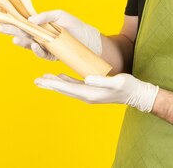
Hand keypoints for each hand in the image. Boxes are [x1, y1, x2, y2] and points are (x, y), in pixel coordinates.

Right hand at [0, 9, 102, 59]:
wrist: (92, 42)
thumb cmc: (77, 27)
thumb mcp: (61, 16)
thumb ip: (46, 16)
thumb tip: (30, 19)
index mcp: (42, 25)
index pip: (25, 22)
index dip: (13, 21)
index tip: (1, 18)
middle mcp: (41, 36)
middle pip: (23, 33)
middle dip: (12, 31)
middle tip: (0, 28)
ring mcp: (46, 46)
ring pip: (30, 44)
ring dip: (22, 42)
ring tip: (15, 39)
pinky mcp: (52, 55)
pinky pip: (42, 53)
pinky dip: (37, 50)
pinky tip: (34, 45)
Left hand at [34, 73, 158, 112]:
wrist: (137, 94)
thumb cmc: (128, 86)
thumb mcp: (117, 81)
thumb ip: (102, 80)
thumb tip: (87, 78)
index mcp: (91, 93)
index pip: (68, 88)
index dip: (55, 83)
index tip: (42, 80)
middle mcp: (88, 96)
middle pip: (65, 90)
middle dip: (50, 85)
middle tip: (36, 81)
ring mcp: (90, 94)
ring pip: (68, 88)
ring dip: (55, 84)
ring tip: (43, 79)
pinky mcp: (92, 91)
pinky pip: (75, 87)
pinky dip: (65, 82)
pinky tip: (60, 77)